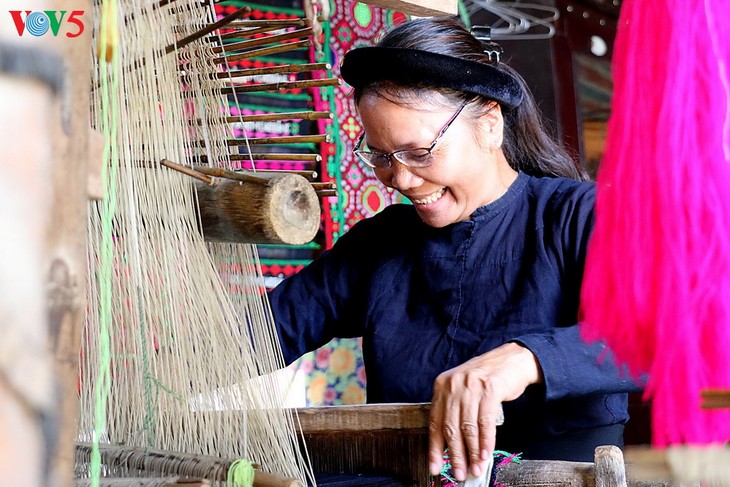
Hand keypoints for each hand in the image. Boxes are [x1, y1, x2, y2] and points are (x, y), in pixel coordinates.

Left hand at [428, 342, 542, 480]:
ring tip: (475, 468)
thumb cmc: (487, 379)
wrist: (512, 360)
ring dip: (472, 453)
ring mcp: (471, 386)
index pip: (435, 422)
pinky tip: (486, 454)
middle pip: (451, 427)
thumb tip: (451, 447)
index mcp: (442, 385)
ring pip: (468, 427)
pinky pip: (485, 422)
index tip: (435, 467)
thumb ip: (454, 412)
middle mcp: (454, 385)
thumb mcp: (463, 390)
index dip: (434, 448)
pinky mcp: (490, 389)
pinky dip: (486, 442)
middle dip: (455, 455)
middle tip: (459, 473)